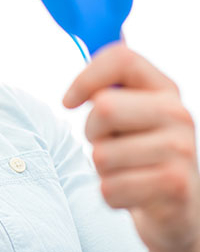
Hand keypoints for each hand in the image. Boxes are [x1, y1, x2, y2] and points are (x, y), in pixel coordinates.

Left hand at [63, 43, 199, 251]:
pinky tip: (133, 193)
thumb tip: (90, 42)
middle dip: (92, 133)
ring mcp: (181, 149)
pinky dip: (111, 195)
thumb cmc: (139, 154)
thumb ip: (107, 84)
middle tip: (109, 144)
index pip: (121, 58)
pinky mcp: (175, 185)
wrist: (177, 210)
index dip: (84, 77)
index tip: (69, 102)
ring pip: (102, 154)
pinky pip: (110, 187)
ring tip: (125, 170)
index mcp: (163, 89)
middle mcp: (178, 114)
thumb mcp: (127, 115)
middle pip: (104, 107)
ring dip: (102, 169)